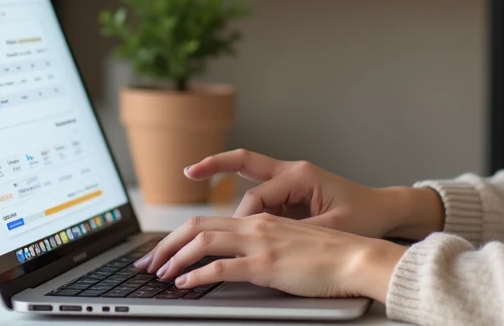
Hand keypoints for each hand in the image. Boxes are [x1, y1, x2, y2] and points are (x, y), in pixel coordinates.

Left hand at [138, 213, 406, 300]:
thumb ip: (264, 248)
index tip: (162, 252)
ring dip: (174, 257)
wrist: (356, 257)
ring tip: (159, 273)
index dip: (178, 235)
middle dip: (165, 244)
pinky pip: (223, 267)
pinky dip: (197, 275)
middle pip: (197, 226)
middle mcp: (255, 225)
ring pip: (203, 241)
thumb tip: (240, 263)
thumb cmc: (330, 254)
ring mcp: (260, 243)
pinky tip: (184, 284)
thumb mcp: (289, 245)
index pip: (208, 221)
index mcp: (260, 220)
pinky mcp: (267, 265)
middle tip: (147, 263)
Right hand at [167, 149, 410, 238]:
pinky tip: (233, 220)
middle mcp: (292, 172)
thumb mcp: (331, 228)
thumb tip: (269, 244)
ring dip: (226, 184)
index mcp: (301, 176)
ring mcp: (291, 180)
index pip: (257, 197)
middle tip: (188, 172)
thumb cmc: (364, 217)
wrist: (385, 211)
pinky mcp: (292, 192)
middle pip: (244, 162)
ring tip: (201, 195)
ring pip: (249, 178)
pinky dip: (244, 204)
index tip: (236, 241)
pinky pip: (260, 194)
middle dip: (215, 166)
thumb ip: (298, 234)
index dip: (244, 221)